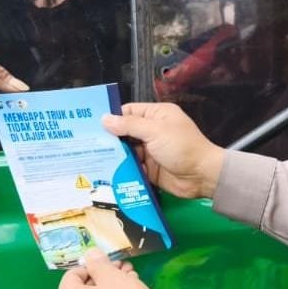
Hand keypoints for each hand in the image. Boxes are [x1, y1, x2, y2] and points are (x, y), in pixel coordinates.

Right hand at [101, 102, 225, 198]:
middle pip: (124, 132)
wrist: (202, 176)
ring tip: (90, 158)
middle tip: (85, 144)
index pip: (128, 112)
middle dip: (109, 138)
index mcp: (156, 116)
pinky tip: (105, 172)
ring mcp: (150, 151)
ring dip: (114, 155)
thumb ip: (129, 125)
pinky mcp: (149, 168)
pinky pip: (131, 167)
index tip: (90, 125)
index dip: (111, 117)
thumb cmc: (182, 147)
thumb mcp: (155, 131)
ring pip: (126, 151)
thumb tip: (105, 119)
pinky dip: (121, 169)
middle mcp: (152, 131)